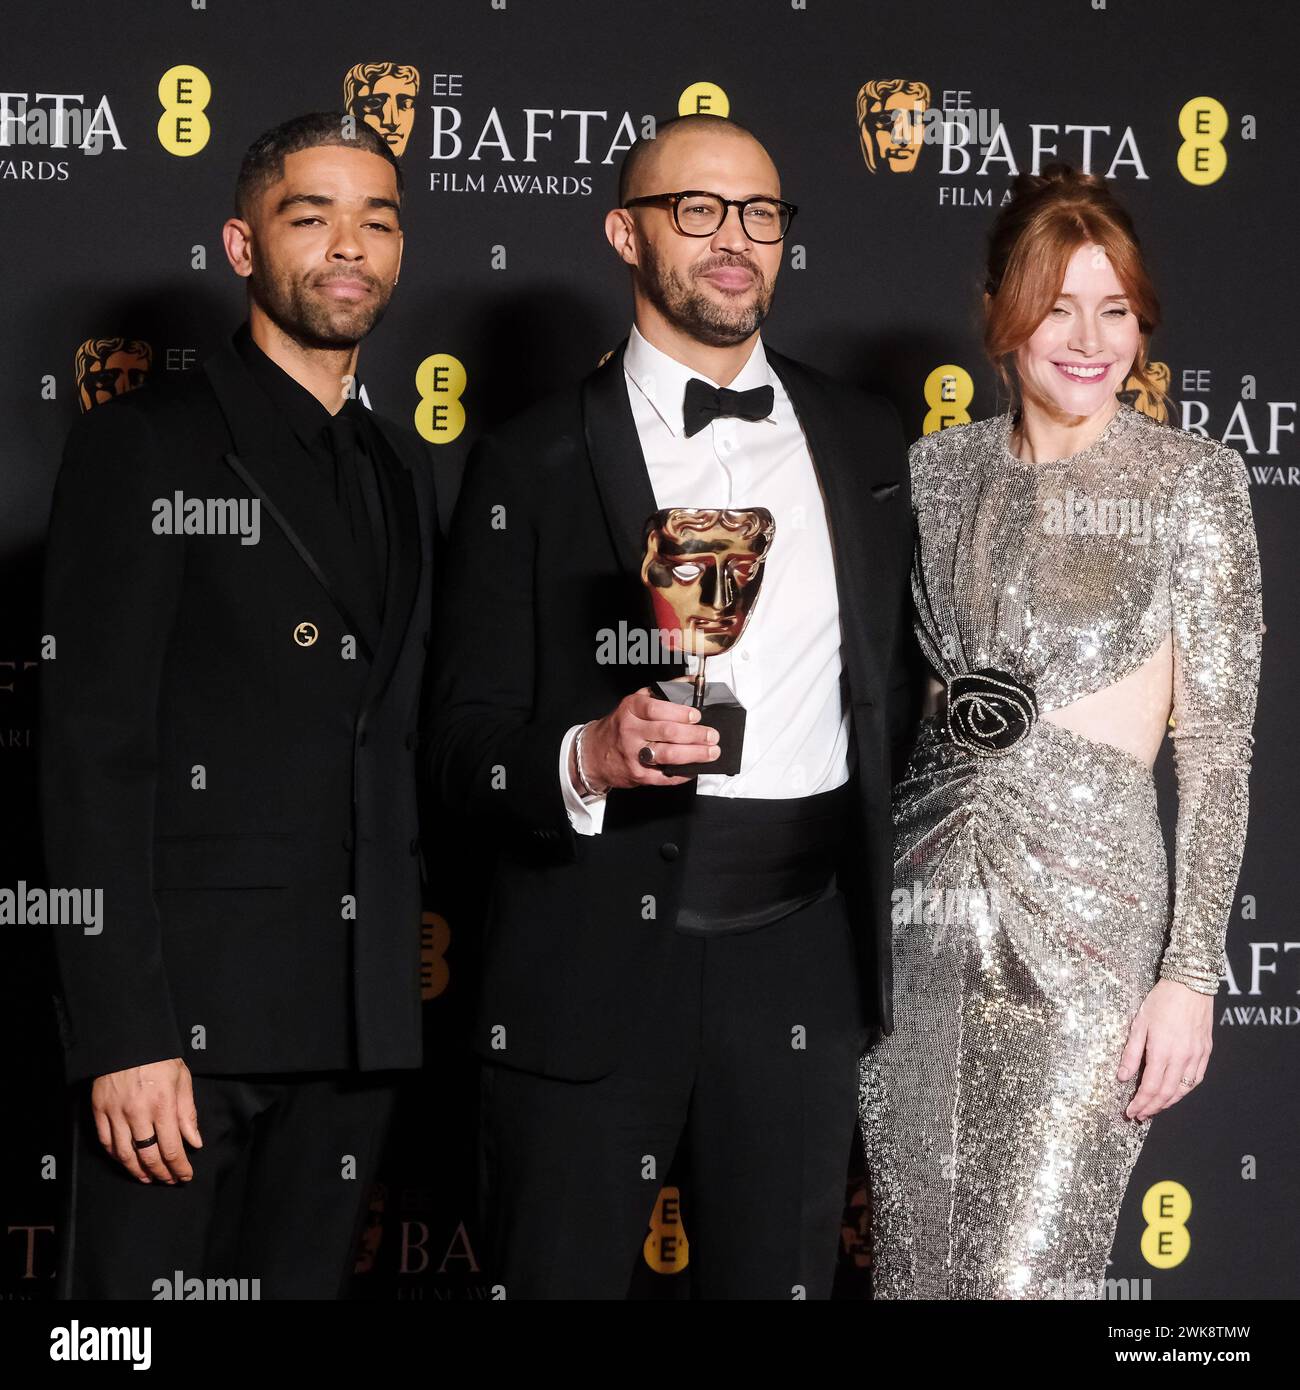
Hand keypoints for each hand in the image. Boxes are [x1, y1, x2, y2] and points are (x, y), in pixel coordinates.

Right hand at [90, 1058, 202, 1183]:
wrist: (128, 1039)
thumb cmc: (160, 1057)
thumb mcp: (182, 1079)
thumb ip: (188, 1113)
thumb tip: (194, 1142)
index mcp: (163, 1104)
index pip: (172, 1148)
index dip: (179, 1167)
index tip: (185, 1176)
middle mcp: (138, 1113)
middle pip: (148, 1156)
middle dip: (161, 1173)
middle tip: (168, 1181)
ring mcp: (116, 1113)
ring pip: (125, 1154)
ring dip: (137, 1171)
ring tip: (148, 1178)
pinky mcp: (99, 1110)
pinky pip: (106, 1142)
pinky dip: (117, 1156)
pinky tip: (126, 1161)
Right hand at [576, 688, 720, 790]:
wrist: (595, 753)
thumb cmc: (621, 725)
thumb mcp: (635, 702)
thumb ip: (663, 692)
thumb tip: (693, 682)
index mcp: (631, 709)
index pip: (656, 709)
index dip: (679, 712)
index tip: (697, 715)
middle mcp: (630, 731)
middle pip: (667, 733)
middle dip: (695, 735)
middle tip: (712, 735)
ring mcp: (633, 754)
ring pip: (668, 755)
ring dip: (694, 754)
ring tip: (711, 752)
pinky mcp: (638, 774)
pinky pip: (664, 776)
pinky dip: (683, 773)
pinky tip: (696, 768)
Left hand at [1117, 979, 1212, 1121]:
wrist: (1189, 985)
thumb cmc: (1161, 1001)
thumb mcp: (1139, 1024)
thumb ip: (1131, 1053)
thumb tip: (1123, 1077)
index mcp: (1163, 1051)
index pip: (1151, 1087)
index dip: (1141, 1103)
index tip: (1131, 1112)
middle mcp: (1182, 1058)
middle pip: (1167, 1093)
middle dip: (1152, 1107)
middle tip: (1140, 1115)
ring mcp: (1197, 1056)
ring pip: (1183, 1090)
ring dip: (1168, 1103)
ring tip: (1154, 1108)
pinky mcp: (1206, 1052)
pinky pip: (1196, 1079)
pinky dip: (1184, 1091)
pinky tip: (1175, 1093)